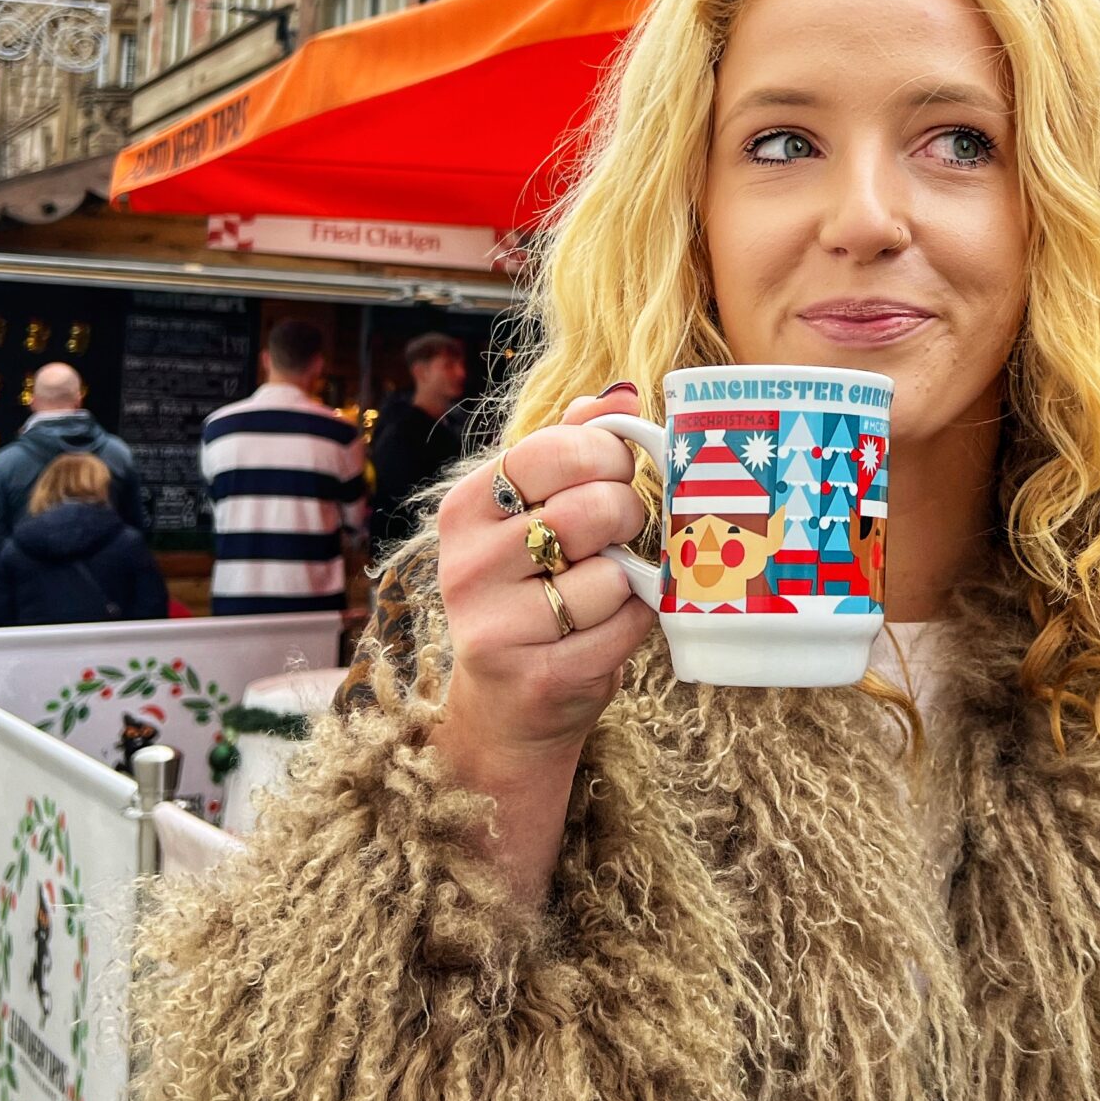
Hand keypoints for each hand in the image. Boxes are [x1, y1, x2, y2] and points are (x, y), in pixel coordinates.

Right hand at [433, 388, 650, 764]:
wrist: (508, 707)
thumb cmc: (532, 591)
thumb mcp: (535, 514)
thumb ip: (570, 448)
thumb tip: (616, 393)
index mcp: (465, 510)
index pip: (553, 452)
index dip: (607, 457)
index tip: (617, 473)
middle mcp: (468, 565)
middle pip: (589, 510)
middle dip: (628, 515)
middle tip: (624, 530)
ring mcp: (497, 626)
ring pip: (611, 576)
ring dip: (629, 580)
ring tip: (604, 589)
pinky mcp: (538, 676)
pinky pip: (623, 628)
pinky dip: (634, 624)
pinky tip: (606, 629)